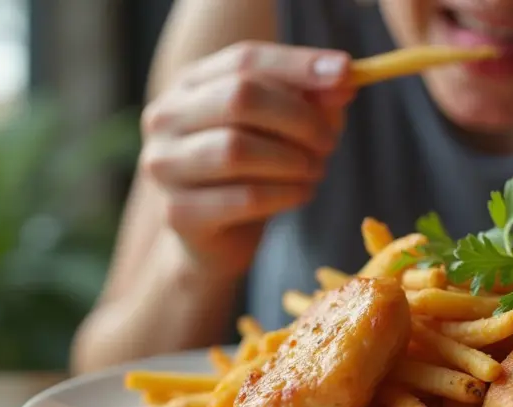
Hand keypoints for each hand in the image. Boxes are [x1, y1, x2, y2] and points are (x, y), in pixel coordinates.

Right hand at [138, 41, 354, 279]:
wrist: (216, 240)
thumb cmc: (251, 174)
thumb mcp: (283, 130)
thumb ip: (312, 100)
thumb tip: (344, 80)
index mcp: (191, 84)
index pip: (245, 59)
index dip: (298, 65)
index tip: (346, 73)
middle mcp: (166, 118)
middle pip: (240, 98)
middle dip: (299, 118)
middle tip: (329, 142)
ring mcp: (166, 166)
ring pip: (238, 149)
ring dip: (293, 160)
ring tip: (316, 170)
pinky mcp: (179, 212)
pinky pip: (245, 197)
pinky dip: (286, 194)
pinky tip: (302, 193)